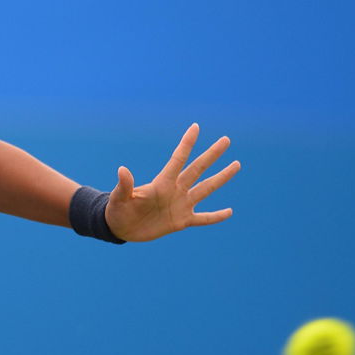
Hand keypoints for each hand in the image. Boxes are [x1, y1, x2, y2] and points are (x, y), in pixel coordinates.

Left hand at [104, 123, 240, 241]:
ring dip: (221, 177)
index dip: (187, 143)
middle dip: (212, 155)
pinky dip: (216, 217)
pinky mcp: (181, 221)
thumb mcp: (119, 198)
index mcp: (162, 183)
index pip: (178, 159)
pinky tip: (230, 212)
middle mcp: (175, 190)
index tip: (196, 126)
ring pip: (206, 189)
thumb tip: (122, 169)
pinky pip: (203, 218)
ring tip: (236, 164)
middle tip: (225, 140)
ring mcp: (180, 205)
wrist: (120, 228)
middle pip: (198, 169)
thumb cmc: (118, 210)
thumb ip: (125, 185)